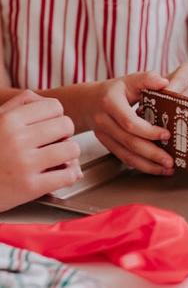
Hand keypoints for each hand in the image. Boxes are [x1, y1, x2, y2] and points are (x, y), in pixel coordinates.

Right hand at [0, 90, 79, 211]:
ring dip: (69, 155)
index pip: (56, 107)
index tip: (48, 127)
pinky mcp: (30, 188)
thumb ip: (21, 103)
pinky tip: (58, 174)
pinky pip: (69, 175)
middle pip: (67, 126)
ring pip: (72, 149)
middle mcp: (17, 139)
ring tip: (57, 159)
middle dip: (64, 134)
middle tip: (53, 143)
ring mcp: (24, 164)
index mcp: (9, 120)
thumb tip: (52, 105)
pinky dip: (70, 174)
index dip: (55, 117)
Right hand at [87, 72, 174, 175]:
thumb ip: (147, 79)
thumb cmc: (114, 90)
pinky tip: (156, 168)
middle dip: (151, 154)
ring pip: (125, 155)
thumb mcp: (130, 79)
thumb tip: (165, 83)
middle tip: (170, 160)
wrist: (88, 101)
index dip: (148, 131)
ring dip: (148, 165)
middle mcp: (104, 121)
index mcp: (110, 103)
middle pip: (129, 142)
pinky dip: (141, 165)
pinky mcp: (107, 145)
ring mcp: (103, 136)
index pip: (129, 122)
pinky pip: (123, 158)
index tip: (166, 135)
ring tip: (167, 169)